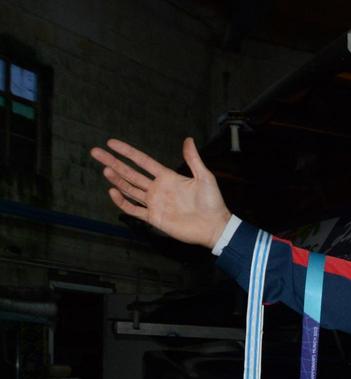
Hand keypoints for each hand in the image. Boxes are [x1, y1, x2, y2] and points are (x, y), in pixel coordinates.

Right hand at [90, 137, 231, 249]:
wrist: (214, 226)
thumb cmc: (212, 202)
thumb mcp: (204, 177)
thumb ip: (193, 159)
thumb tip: (188, 139)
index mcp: (168, 177)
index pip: (142, 161)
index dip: (127, 152)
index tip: (111, 143)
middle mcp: (158, 188)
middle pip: (130, 173)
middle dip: (113, 162)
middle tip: (96, 152)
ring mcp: (154, 203)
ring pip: (129, 189)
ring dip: (116, 180)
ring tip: (104, 169)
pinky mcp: (154, 218)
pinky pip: (134, 209)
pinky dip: (122, 201)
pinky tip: (112, 192)